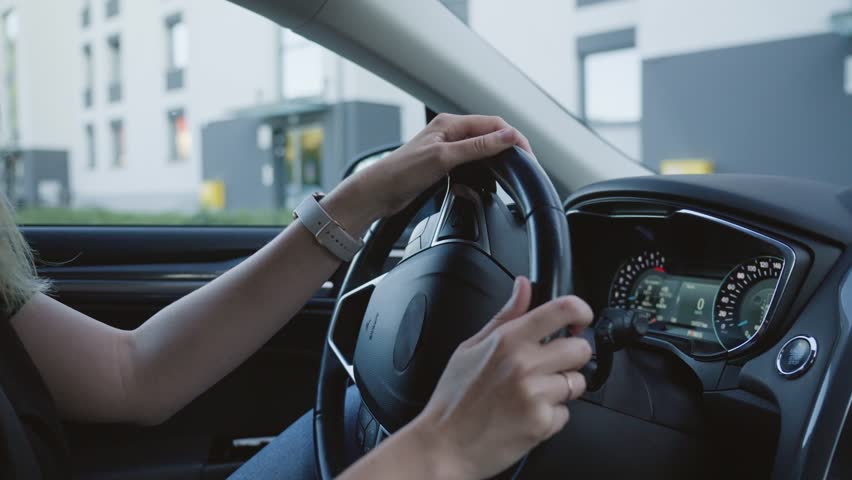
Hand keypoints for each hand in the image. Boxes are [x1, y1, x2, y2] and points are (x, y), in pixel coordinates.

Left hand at [322, 114, 531, 231]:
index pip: (494, 124)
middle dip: (508, 148)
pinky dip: (483, 171)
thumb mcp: (444, 157)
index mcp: (450, 123)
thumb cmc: (401, 172)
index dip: (514, 137)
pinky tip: (485, 181)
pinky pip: (472, 163)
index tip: (526, 154)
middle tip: (523, 165)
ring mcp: (447, 149)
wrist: (378, 193)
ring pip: (482, 150)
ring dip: (496, 159)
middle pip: (490, 135)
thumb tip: (508, 136)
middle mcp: (450, 133)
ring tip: (507, 173)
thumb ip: (478, 147)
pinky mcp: (444, 165)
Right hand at [409, 276, 592, 479]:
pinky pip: (566, 413)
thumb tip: (523, 286)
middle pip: (581, 348)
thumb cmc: (454, 398)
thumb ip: (505, 315)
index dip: (581, 311)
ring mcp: (535, 394)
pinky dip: (551, 416)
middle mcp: (524, 364)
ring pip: (577, 382)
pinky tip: (526, 415)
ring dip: (562, 389)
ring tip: (532, 395)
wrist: (444, 445)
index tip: (580, 320)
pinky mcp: (541, 423)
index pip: (562, 310)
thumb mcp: (471, 347)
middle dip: (571, 357)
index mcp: (508, 340)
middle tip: (549, 366)